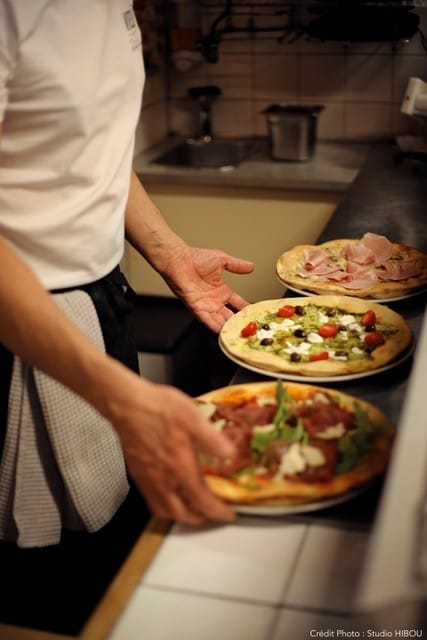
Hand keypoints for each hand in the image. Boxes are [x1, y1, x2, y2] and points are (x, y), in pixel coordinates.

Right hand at [112, 376, 236, 524]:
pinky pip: (151, 500)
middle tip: (212, 514)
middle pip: (182, 514)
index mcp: (180, 468)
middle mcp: (163, 479)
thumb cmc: (157, 408)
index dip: (218, 511)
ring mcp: (148, 478)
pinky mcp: (137, 473)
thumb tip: (230, 455)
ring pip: (164, 510)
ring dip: (181, 516)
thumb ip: (212, 440)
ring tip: (191, 509)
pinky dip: (164, 506)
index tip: (228, 513)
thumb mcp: (193, 418)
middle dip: (200, 519)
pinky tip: (169, 495)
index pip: (202, 501)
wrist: (126, 405)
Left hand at [163, 246, 254, 332]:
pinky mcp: (196, 307)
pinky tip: (221, 331)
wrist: (179, 260)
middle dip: (238, 322)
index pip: (237, 303)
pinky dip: (214, 326)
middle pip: (229, 315)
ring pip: (219, 320)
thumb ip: (237, 265)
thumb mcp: (222, 260)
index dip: (246, 309)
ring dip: (227, 327)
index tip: (255, 314)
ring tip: (237, 334)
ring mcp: (206, 305)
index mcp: (222, 290)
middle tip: (248, 329)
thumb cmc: (196, 258)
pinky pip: (206, 319)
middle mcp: (214, 300)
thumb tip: (251, 266)